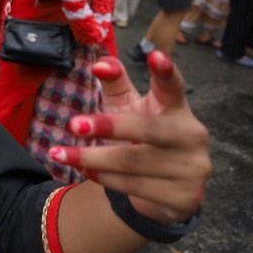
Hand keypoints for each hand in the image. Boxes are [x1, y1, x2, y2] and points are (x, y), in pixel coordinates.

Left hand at [51, 53, 209, 224]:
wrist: (163, 192)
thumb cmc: (141, 139)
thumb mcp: (127, 109)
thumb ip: (115, 84)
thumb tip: (99, 64)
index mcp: (177, 108)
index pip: (173, 86)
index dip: (166, 72)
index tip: (155, 55)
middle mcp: (192, 135)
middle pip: (145, 128)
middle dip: (107, 126)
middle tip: (71, 125)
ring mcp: (193, 168)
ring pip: (133, 161)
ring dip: (91, 158)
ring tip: (60, 154)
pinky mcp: (186, 197)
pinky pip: (135, 186)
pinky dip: (105, 179)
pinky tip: (87, 172)